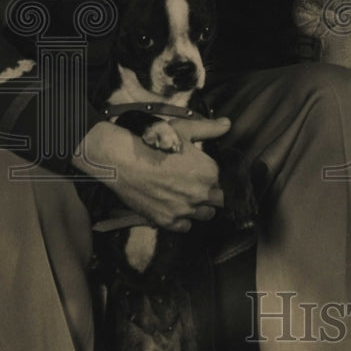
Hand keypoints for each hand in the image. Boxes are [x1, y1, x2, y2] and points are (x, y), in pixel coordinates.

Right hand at [72, 117, 230, 231]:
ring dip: (198, 208)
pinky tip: (173, 207)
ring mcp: (185, 209)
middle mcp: (201, 193)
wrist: (123, 159)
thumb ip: (209, 129)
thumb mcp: (184, 130)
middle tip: (192, 186)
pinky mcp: (167, 221)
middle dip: (209, 194)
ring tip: (184, 197)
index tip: (198, 174)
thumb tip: (227, 124)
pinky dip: (181, 219)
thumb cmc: (154, 142)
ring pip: (204, 215)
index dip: (209, 178)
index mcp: (210, 172)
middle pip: (217, 201)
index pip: (221, 181)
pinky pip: (185, 227)